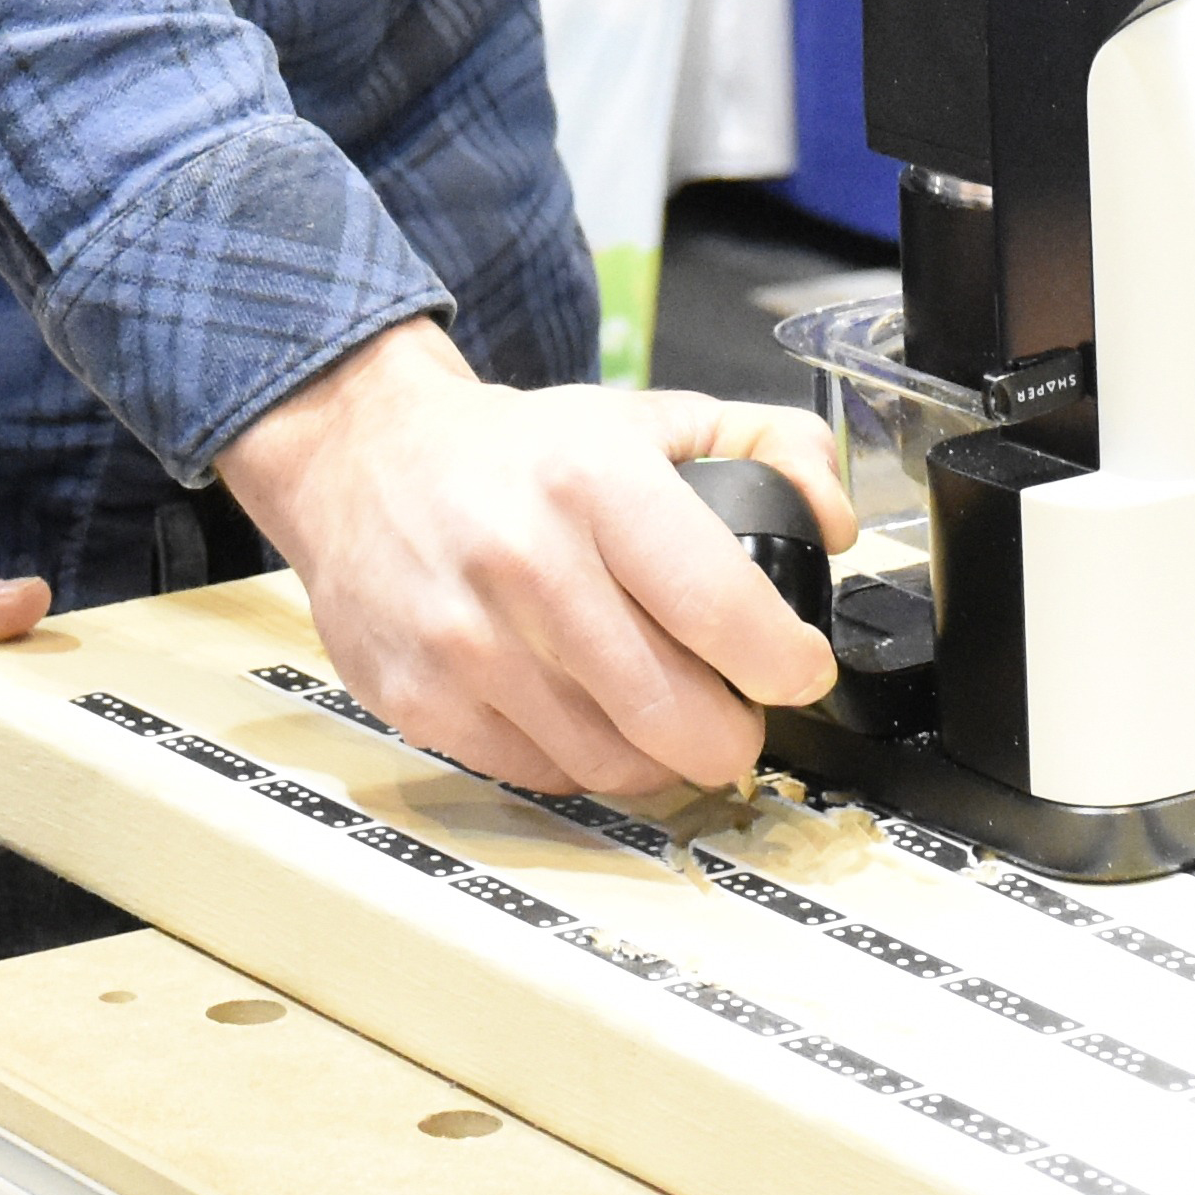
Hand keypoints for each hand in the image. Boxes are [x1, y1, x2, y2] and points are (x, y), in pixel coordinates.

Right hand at [214, 320, 848, 803]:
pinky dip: (577, 759)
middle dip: (731, 729)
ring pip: (618, 766)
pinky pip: (544, 777)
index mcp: (593, 481)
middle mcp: (527, 563)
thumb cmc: (515, 451)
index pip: (730, 613)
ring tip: (652, 705)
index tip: (793, 667)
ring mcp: (469, 642)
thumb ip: (765, 451)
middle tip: (728, 705)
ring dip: (656, 752)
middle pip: (683, 720)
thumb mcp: (647, 416)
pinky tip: (574, 706)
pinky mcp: (424, 700)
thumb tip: (835, 518)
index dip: (786, 663)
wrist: (360, 456)